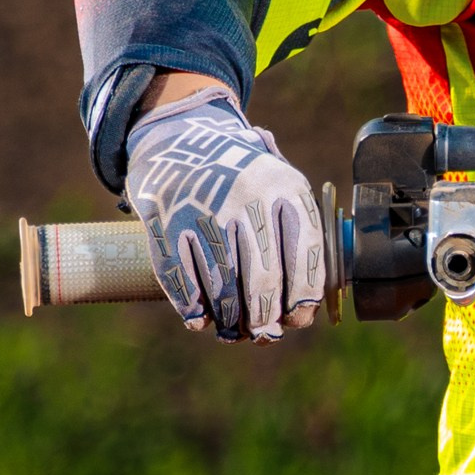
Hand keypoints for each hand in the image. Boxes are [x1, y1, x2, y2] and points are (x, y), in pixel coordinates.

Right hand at [123, 86, 325, 340]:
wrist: (180, 139)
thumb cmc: (242, 178)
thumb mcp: (281, 183)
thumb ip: (298, 234)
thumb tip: (307, 307)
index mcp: (286, 188)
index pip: (305, 255)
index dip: (304, 297)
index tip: (298, 319)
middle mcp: (248, 198)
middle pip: (263, 279)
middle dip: (265, 317)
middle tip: (264, 334)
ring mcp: (206, 210)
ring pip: (223, 286)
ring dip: (230, 320)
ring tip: (233, 331)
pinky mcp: (168, 223)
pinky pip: (183, 279)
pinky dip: (192, 308)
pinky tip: (199, 320)